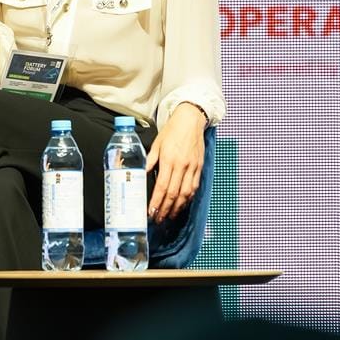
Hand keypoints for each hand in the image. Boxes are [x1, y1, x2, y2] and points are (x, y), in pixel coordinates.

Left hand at [146, 103, 205, 223]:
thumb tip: (140, 174)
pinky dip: (188, 199)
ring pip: (186, 194)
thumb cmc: (171, 131)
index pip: (162, 186)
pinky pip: (194, 187)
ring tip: (169, 217)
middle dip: (165, 209)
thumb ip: (149, 161)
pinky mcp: (200, 167)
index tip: (151, 212)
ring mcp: (193, 167)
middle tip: (158, 219)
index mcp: (169, 160)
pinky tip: (182, 205)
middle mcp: (182, 166)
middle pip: (174, 194)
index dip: (156, 202)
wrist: (191, 120)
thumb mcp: (156, 144)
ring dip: (177, 208)